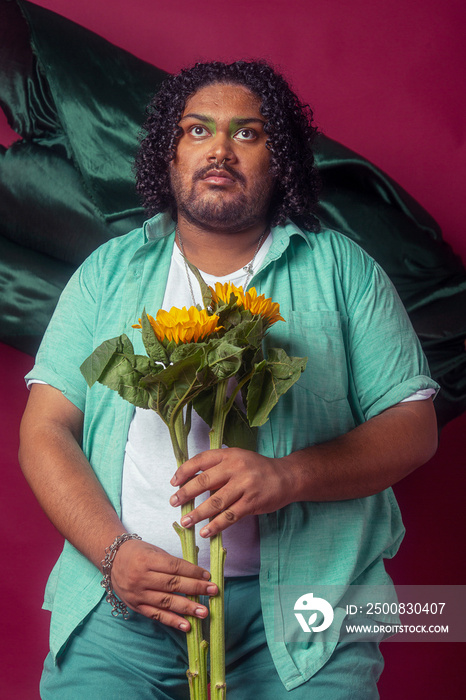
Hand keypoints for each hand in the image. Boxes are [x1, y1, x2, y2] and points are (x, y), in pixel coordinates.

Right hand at [110, 538, 217, 630]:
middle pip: (172, 585)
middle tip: (213, 592)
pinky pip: (156, 615)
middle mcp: (141, 578)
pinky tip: (186, 625)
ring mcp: (138, 594)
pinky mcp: (136, 606)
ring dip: (187, 608)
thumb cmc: (137, 552)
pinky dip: (172, 621)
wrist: (111, 560)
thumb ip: (172, 563)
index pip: (174, 567)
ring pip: (166, 602)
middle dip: (195, 589)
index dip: (192, 572)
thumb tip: (196, 575)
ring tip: (203, 612)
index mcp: (147, 560)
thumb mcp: (154, 550)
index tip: (208, 576)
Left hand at [169, 448, 295, 537]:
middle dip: (186, 493)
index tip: (173, 482)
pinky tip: (205, 532)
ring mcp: (245, 485)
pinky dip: (216, 526)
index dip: (185, 471)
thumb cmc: (257, 469)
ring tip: (186, 521)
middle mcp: (236, 467)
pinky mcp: (252, 502)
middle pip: (205, 481)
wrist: (287, 476)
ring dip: (198, 513)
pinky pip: (230, 516)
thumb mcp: (238, 459)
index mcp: (229, 454)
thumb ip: (218, 467)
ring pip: (216, 501)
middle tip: (173, 502)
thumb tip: (190, 481)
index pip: (201, 460)